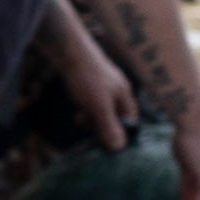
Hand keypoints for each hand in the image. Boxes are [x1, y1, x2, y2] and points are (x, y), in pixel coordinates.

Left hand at [54, 19, 138, 151]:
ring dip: (92, 119)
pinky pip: (93, 102)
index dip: (121, 134)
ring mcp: (105, 85)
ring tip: (80, 120)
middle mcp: (118, 89)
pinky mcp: (91, 81)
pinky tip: (78, 111)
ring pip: (102, 110)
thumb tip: (118, 148)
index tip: (108, 145)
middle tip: (90, 132)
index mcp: (124, 95)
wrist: (68, 50)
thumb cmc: (87, 77)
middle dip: (103, 126)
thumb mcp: (98, 106)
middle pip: (116, 116)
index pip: (130, 121)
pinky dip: (86, 109)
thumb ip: (108, 126)